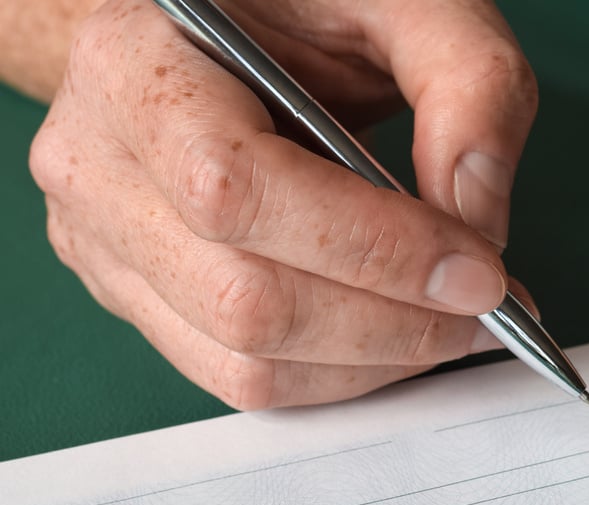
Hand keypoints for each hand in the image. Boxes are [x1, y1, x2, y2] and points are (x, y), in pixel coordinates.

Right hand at [28, 0, 537, 407]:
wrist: (220, 24)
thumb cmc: (303, 7)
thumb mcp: (408, 2)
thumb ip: (470, 83)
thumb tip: (481, 223)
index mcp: (137, 61)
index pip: (237, 189)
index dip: (374, 249)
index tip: (479, 273)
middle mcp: (98, 162)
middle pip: (244, 300)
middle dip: (393, 324)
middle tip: (485, 310)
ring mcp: (107, 242)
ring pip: (246, 363)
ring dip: (375, 363)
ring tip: (451, 325)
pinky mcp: (141, 298)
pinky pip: (245, 378)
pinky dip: (340, 375)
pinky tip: (395, 334)